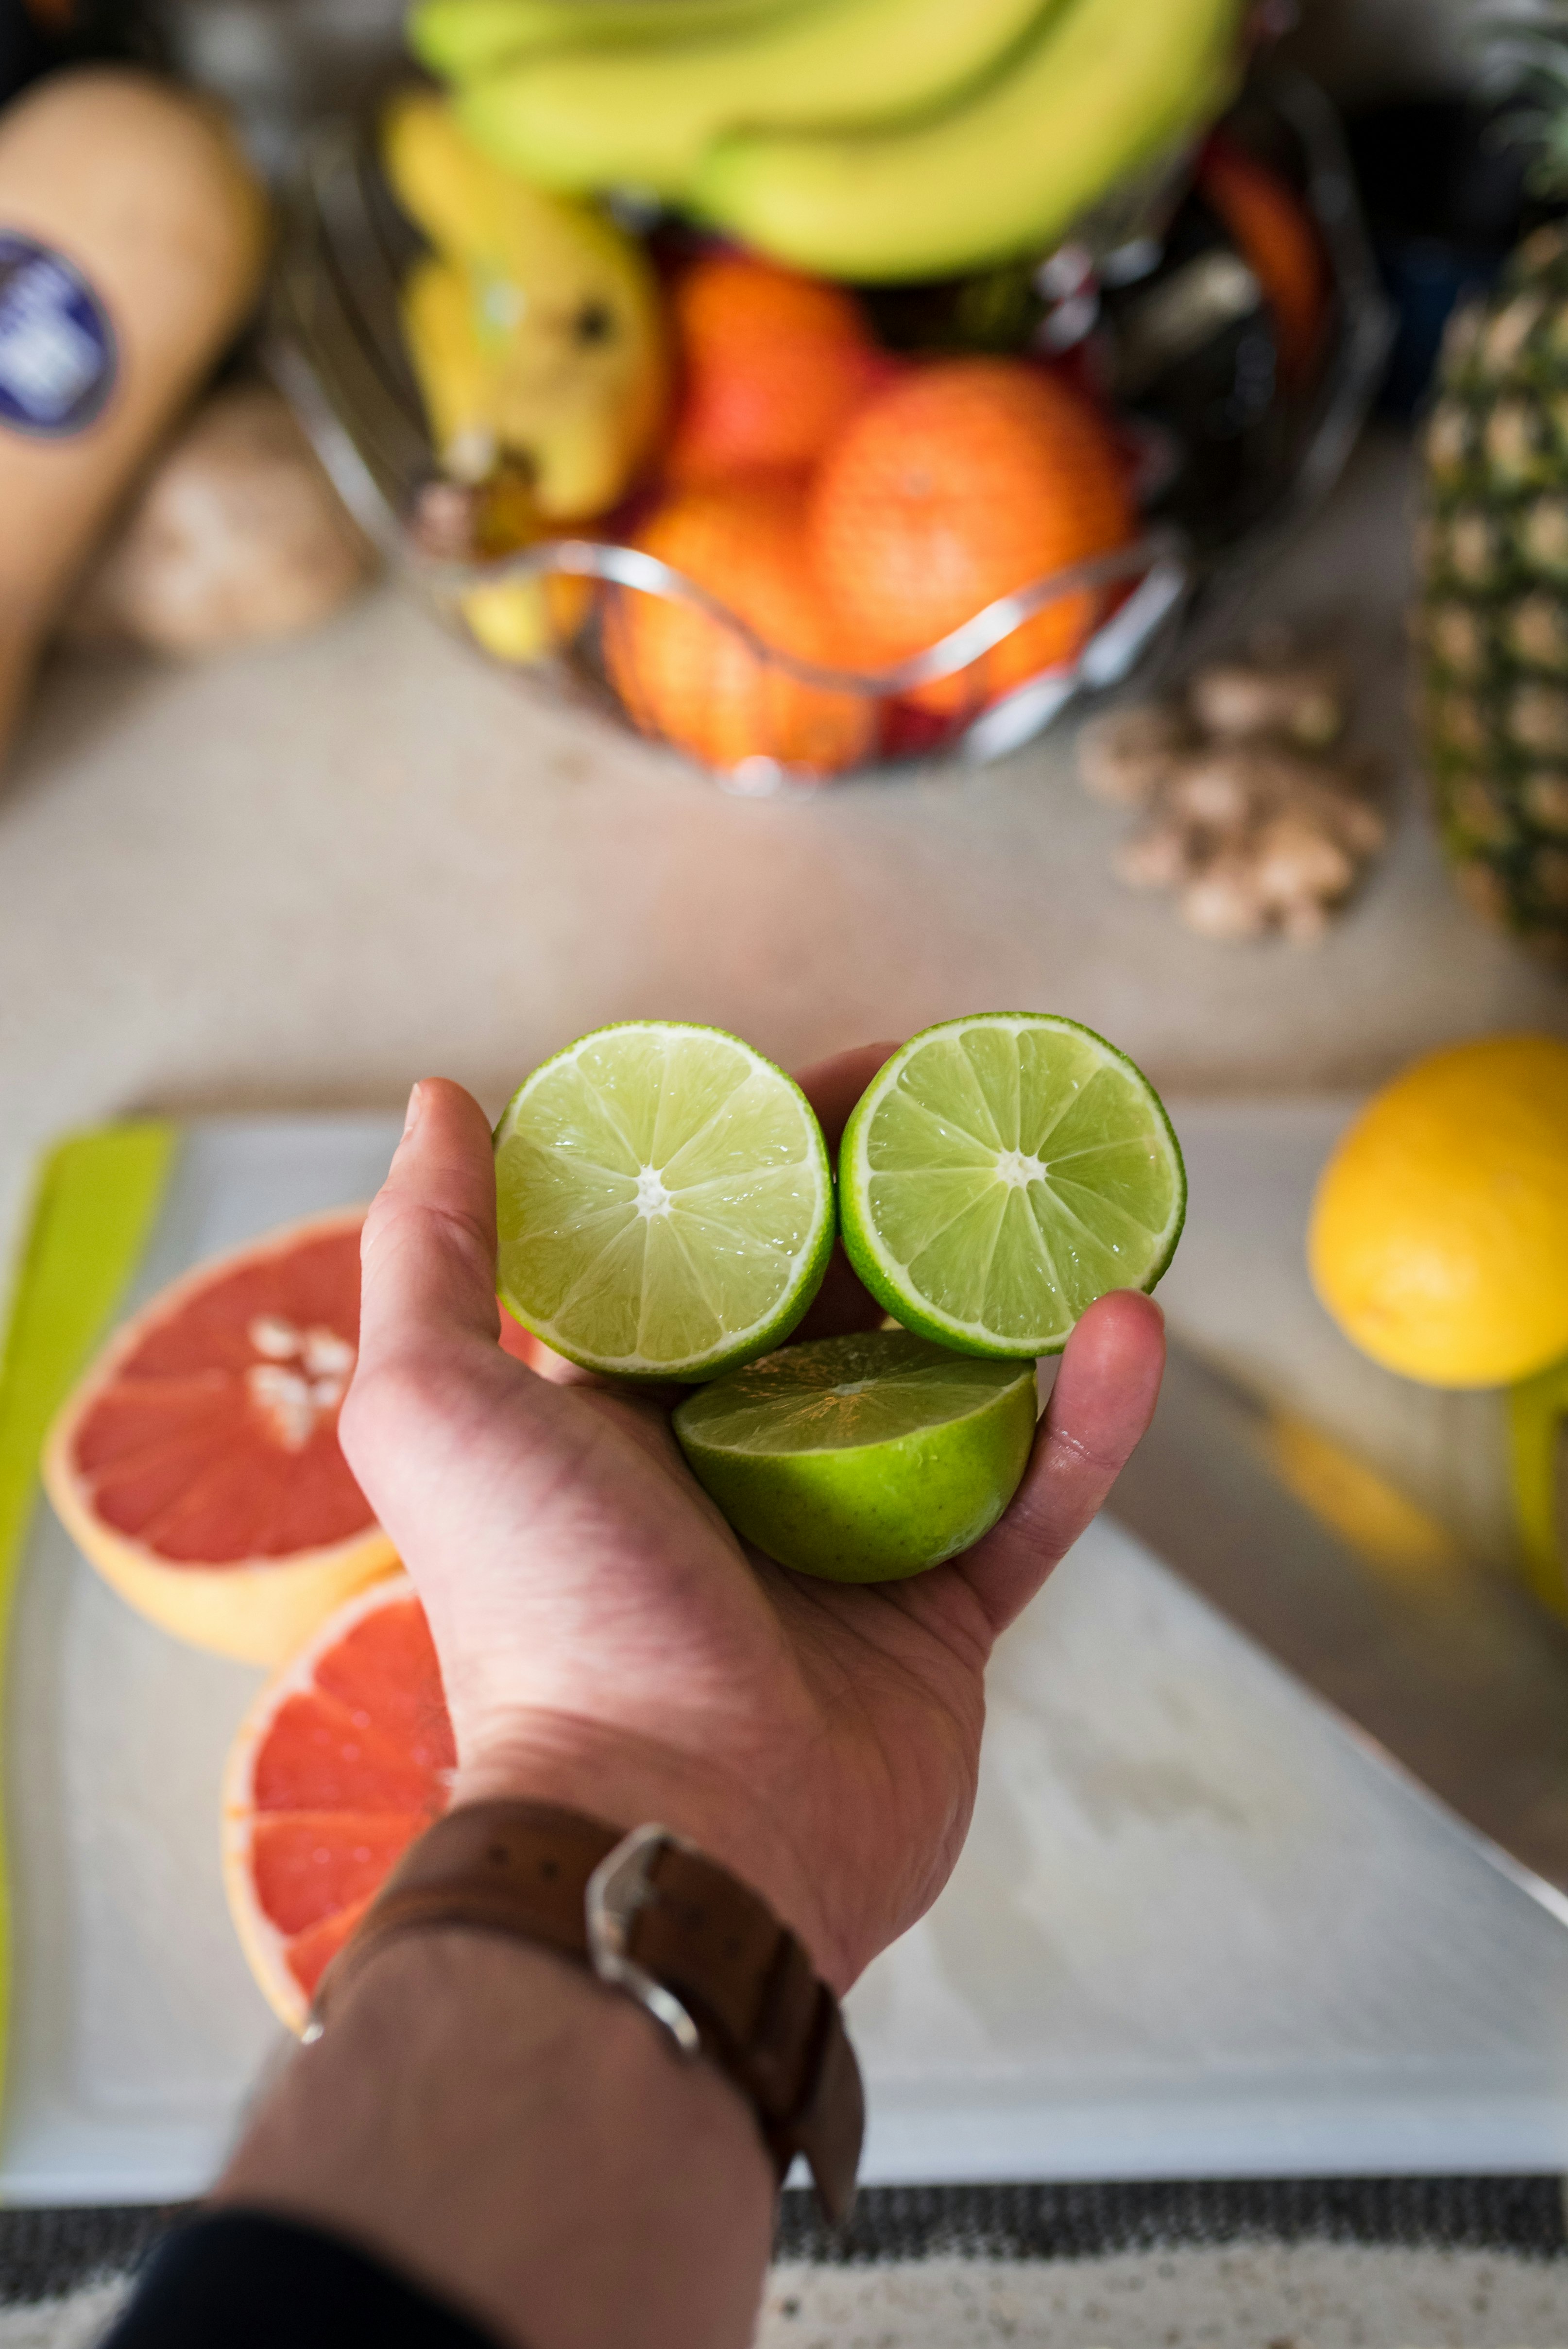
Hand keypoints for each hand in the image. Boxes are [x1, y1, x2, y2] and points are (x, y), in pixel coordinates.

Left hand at [339, 1054, 1163, 1992]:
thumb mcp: (438, 1408)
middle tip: (983, 1117)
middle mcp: (736, 1467)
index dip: (785, 1156)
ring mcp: (851, 1542)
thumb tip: (442, 1099)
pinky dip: (1091, 1418)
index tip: (856, 1076)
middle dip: (912, 1206)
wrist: (669, 1827)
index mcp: (630, 1411)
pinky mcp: (944, 1619)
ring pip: (958, 1390)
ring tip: (1080, 1201)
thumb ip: (431, 1250)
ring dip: (1019, 1295)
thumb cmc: (548, 1612)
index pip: (720, 1251)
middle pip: (847, 1304)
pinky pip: (1034, 1494)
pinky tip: (1134, 1324)